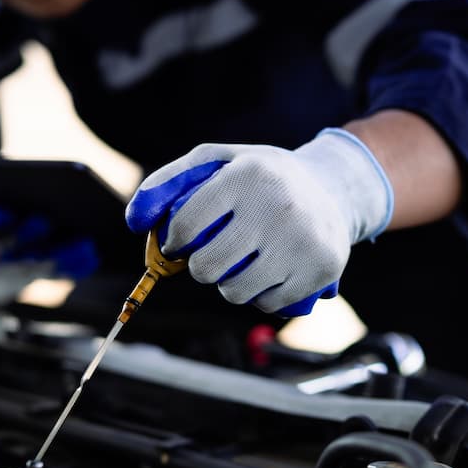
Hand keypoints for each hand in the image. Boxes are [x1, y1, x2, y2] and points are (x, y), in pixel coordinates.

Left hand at [125, 128, 392, 316]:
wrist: (332, 189)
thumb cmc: (259, 178)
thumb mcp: (216, 162)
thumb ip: (168, 183)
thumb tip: (135, 222)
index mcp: (248, 175)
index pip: (186, 226)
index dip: (173, 242)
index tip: (179, 243)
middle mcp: (278, 206)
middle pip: (208, 267)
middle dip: (200, 267)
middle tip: (211, 256)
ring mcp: (302, 240)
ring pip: (235, 291)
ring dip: (228, 285)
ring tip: (240, 263)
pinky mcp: (321, 269)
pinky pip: (267, 304)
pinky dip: (259, 296)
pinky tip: (267, 273)